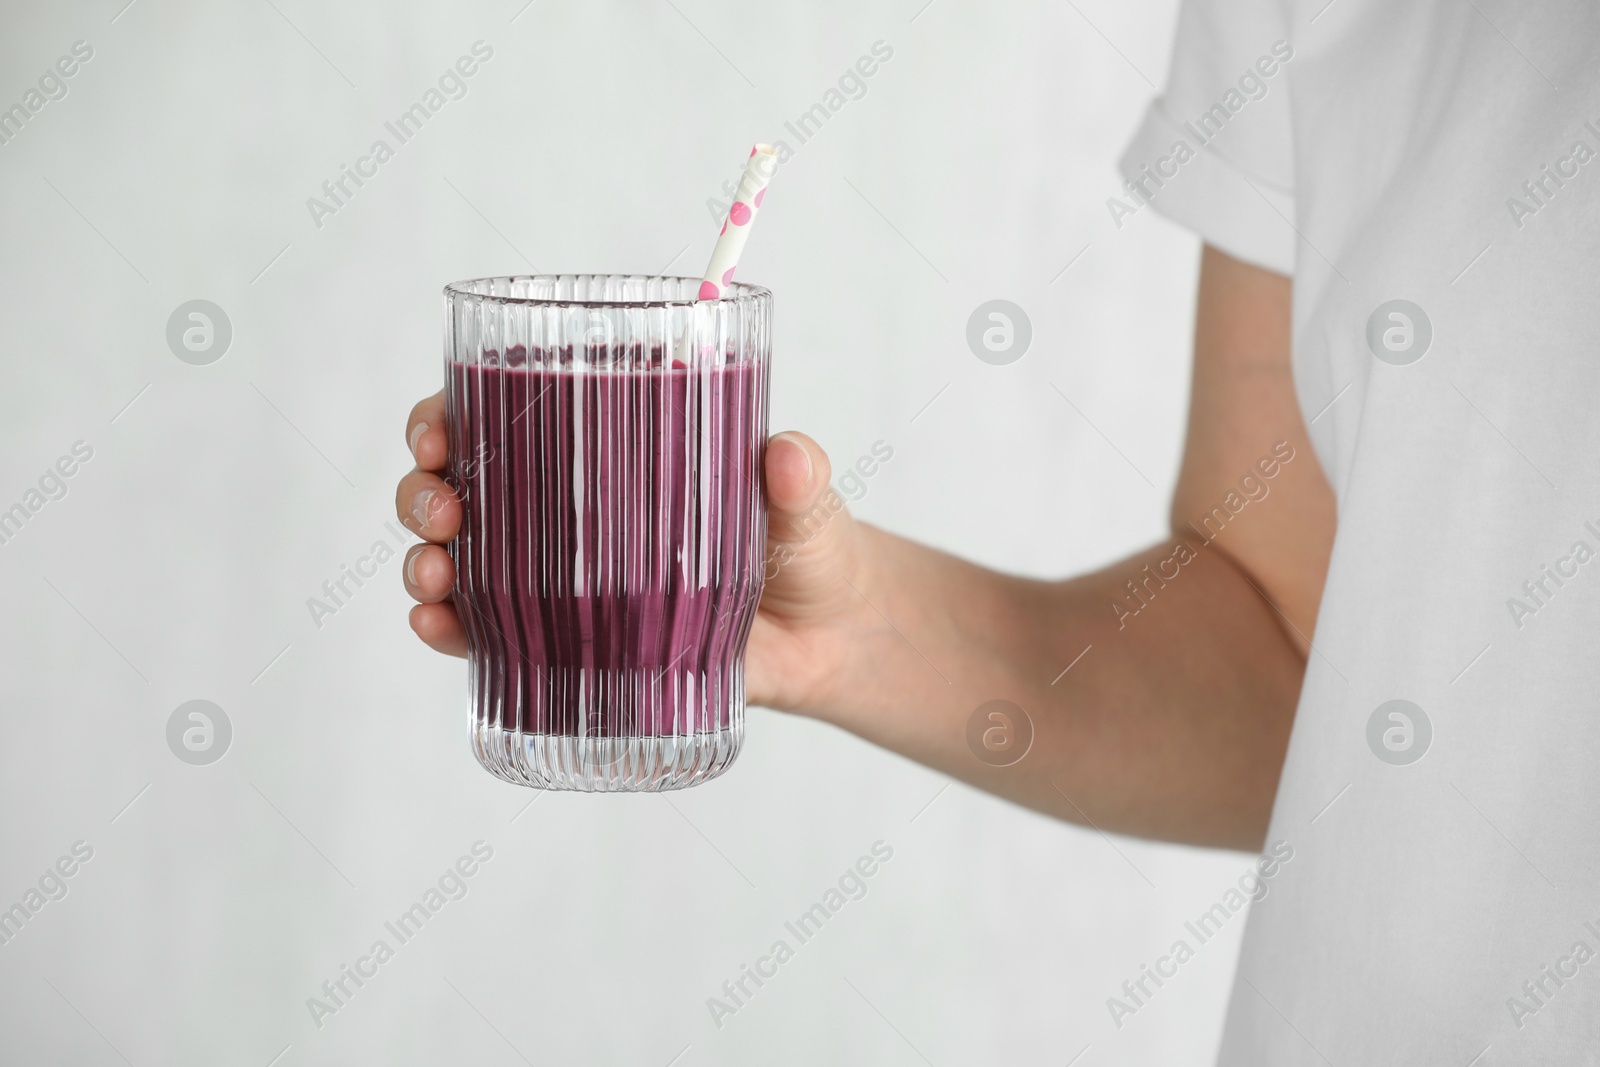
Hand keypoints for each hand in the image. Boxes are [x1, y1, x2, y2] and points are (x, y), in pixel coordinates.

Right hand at [397, 392, 872, 715]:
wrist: (829, 639)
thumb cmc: (806, 545)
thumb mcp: (805, 501)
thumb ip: (798, 478)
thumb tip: (787, 456)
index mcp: (607, 450)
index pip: (504, 415)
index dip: (450, 414)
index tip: (440, 427)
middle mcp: (565, 510)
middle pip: (460, 484)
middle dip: (424, 490)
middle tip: (441, 506)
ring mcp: (559, 581)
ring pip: (459, 559)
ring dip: (426, 560)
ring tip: (436, 571)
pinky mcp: (570, 646)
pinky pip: (490, 637)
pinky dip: (451, 629)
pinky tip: (439, 626)